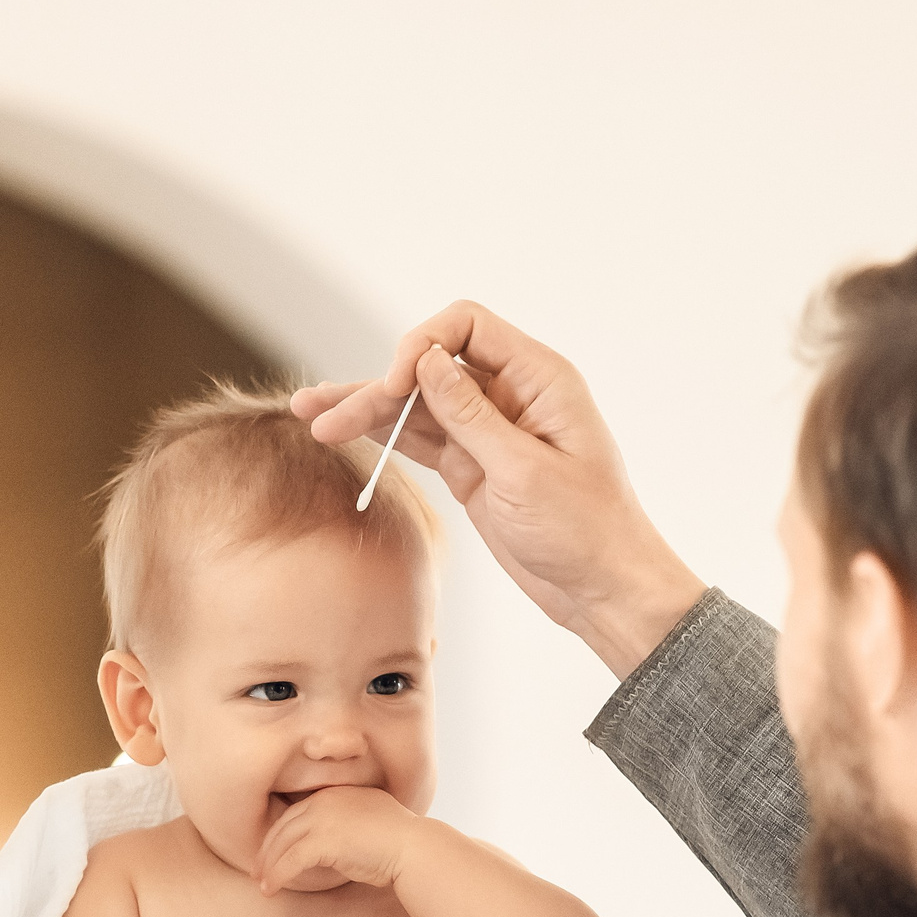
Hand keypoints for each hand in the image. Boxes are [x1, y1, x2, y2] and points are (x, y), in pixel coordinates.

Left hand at [254, 787, 428, 895]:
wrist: (415, 848)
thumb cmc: (401, 843)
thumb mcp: (371, 822)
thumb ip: (350, 825)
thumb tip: (338, 845)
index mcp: (336, 793)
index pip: (298, 812)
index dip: (281, 834)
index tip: (273, 851)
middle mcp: (325, 801)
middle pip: (284, 826)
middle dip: (268, 850)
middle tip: (258, 870)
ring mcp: (322, 818)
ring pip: (282, 843)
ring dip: (268, 866)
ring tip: (263, 884)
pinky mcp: (322, 841)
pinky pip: (290, 860)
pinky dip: (277, 876)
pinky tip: (271, 889)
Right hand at [293, 302, 706, 676]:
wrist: (603, 590)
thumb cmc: (585, 530)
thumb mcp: (525, 472)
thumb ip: (472, 415)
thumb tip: (426, 363)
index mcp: (539, 379)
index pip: (466, 326)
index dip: (420, 345)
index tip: (394, 387)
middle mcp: (512, 395)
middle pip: (430, 367)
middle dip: (377, 387)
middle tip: (324, 416)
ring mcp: (488, 431)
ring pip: (417, 405)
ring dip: (367, 410)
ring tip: (312, 417)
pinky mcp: (472, 466)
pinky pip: (421, 439)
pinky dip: (383, 436)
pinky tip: (344, 432)